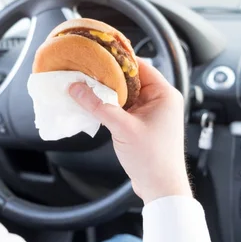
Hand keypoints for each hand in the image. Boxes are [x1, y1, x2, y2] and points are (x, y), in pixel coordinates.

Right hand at [69, 58, 191, 204]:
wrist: (161, 188)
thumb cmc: (152, 159)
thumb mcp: (122, 128)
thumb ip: (98, 106)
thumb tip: (76, 88)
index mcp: (164, 94)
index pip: (140, 66)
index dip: (118, 59)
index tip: (98, 53)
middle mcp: (160, 100)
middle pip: (130, 79)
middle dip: (108, 76)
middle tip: (86, 70)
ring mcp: (151, 113)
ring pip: (125, 94)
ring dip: (108, 92)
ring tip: (86, 85)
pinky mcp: (143, 124)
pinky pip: (124, 108)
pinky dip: (110, 105)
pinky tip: (93, 105)